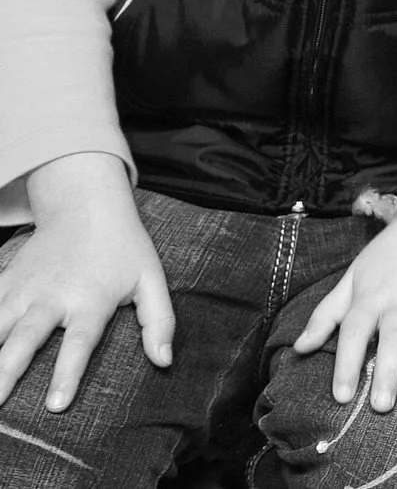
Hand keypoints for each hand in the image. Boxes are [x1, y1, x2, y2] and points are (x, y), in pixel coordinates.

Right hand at [0, 154, 174, 411]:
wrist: (86, 206)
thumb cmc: (124, 249)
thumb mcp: (152, 279)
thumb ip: (160, 321)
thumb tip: (165, 362)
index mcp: (91, 300)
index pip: (79, 343)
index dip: (67, 374)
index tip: (54, 406)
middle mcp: (53, 296)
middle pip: (26, 338)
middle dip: (7, 371)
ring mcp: (25, 288)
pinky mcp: (7, 280)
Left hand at [292, 183, 396, 413]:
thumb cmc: (390, 254)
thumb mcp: (353, 277)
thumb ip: (327, 314)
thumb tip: (299, 348)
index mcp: (372, 296)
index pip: (354, 331)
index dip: (346, 364)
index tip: (342, 396)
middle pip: (393, 337)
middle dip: (387, 371)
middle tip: (381, 406)